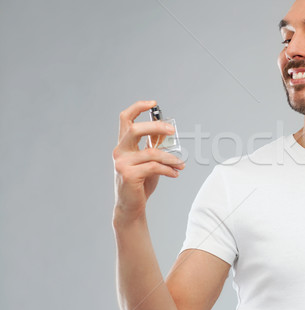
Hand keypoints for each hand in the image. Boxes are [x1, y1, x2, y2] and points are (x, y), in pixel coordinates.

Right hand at [112, 100, 184, 223]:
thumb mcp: (149, 160)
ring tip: (180, 164)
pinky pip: (154, 167)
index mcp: (124, 144)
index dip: (138, 107)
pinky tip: (175, 174)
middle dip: (156, 127)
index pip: (125, 119)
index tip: (154, 103)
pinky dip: (168, 169)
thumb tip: (166, 130)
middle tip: (172, 130)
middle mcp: (120, 151)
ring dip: (170, 158)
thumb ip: (154, 145)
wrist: (131, 206)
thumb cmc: (140, 182)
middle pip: (135, 130)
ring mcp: (122, 163)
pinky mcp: (128, 175)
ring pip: (152, 152)